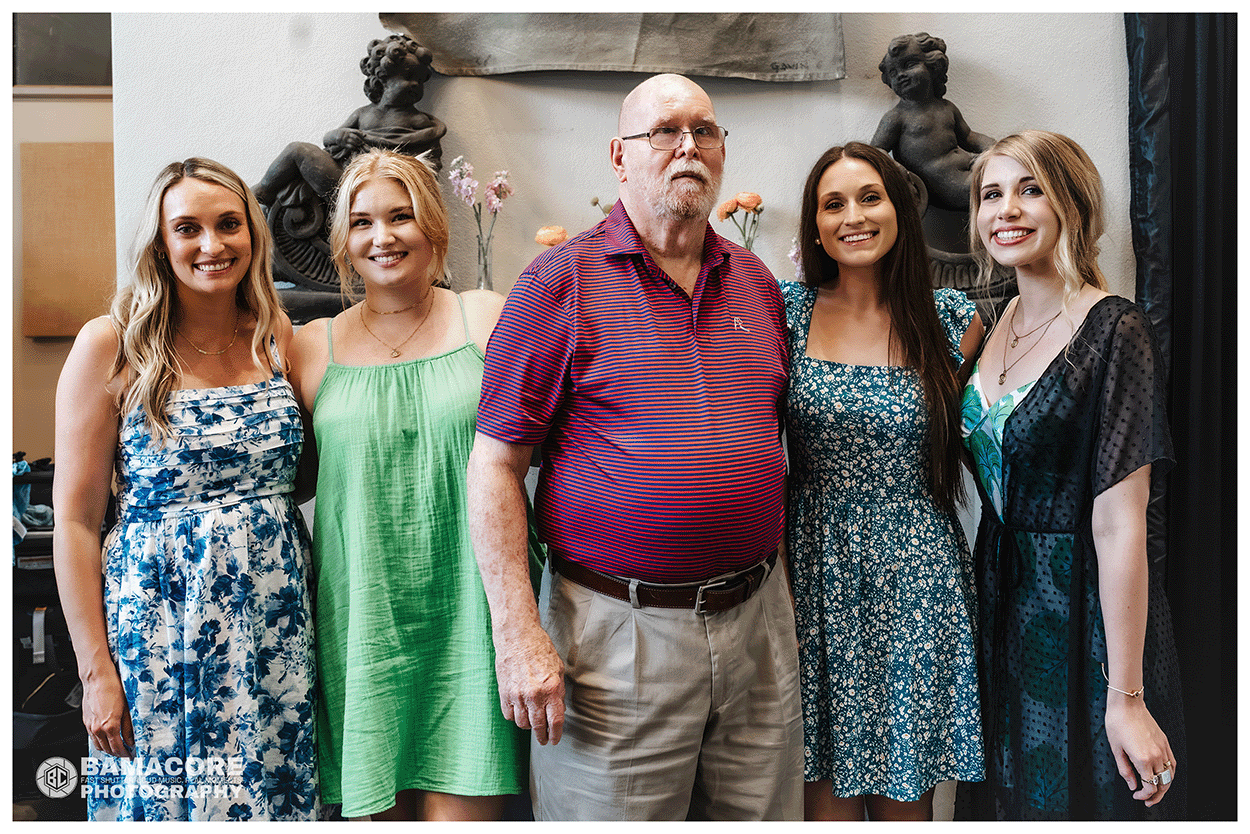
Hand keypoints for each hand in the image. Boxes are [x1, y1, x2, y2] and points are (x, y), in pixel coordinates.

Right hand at [81, 667, 133, 757]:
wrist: (97, 678)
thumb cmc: (113, 688)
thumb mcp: (127, 708)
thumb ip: (129, 726)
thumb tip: (132, 739)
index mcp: (109, 726)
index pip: (117, 747)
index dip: (125, 753)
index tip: (131, 754)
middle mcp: (97, 728)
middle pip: (107, 749)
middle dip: (117, 753)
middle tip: (125, 752)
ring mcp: (90, 725)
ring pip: (98, 745)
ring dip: (107, 749)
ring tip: (117, 746)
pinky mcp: (85, 721)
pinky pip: (92, 737)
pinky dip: (100, 741)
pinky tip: (106, 737)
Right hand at [494, 625, 565, 744]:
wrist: (518, 637)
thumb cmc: (540, 650)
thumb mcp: (558, 669)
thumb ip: (559, 692)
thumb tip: (558, 711)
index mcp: (551, 689)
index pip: (555, 721)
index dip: (556, 734)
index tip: (555, 740)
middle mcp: (534, 695)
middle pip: (539, 726)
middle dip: (542, 736)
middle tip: (544, 740)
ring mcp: (518, 695)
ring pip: (522, 723)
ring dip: (528, 726)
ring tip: (532, 722)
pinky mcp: (504, 693)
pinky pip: (509, 715)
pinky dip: (514, 717)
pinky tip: (519, 711)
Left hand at [1105, 695, 1175, 806]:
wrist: (1127, 704)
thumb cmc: (1118, 722)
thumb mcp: (1116, 749)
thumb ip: (1125, 770)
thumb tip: (1132, 784)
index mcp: (1143, 759)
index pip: (1150, 786)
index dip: (1144, 795)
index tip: (1137, 795)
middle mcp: (1156, 755)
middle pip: (1163, 784)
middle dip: (1156, 796)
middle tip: (1147, 800)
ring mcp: (1163, 748)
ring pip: (1171, 775)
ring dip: (1164, 786)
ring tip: (1156, 791)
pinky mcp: (1165, 742)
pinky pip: (1172, 762)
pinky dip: (1170, 773)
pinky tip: (1163, 775)